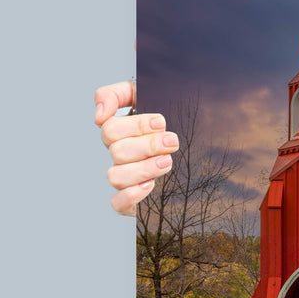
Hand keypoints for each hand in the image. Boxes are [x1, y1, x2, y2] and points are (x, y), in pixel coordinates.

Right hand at [95, 79, 179, 215]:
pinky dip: (131, 195)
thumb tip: (98, 115)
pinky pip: (117, 203)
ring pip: (115, 177)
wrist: (200, 146)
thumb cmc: (172, 115)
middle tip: (172, 142)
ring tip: (167, 162)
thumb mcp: (146, 93)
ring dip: (143, 168)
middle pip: (117, 152)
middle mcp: (120, 155)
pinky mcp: (132, 200)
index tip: (161, 122)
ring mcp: (125, 178)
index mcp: (120, 132)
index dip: (136, 126)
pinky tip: (151, 185)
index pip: (110, 129)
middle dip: (148, 145)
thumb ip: (116, 94)